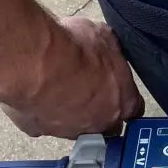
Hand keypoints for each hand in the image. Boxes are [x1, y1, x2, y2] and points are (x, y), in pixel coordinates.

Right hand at [0, 16, 143, 138]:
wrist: (34, 61)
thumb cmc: (73, 49)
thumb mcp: (104, 36)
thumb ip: (109, 49)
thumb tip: (104, 45)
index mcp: (123, 103)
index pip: (133, 109)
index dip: (123, 97)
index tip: (115, 87)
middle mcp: (99, 124)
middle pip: (105, 124)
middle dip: (99, 110)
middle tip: (86, 88)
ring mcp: (68, 131)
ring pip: (72, 126)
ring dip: (68, 111)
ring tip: (56, 87)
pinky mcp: (38, 129)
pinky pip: (41, 123)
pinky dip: (39, 110)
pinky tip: (33, 92)